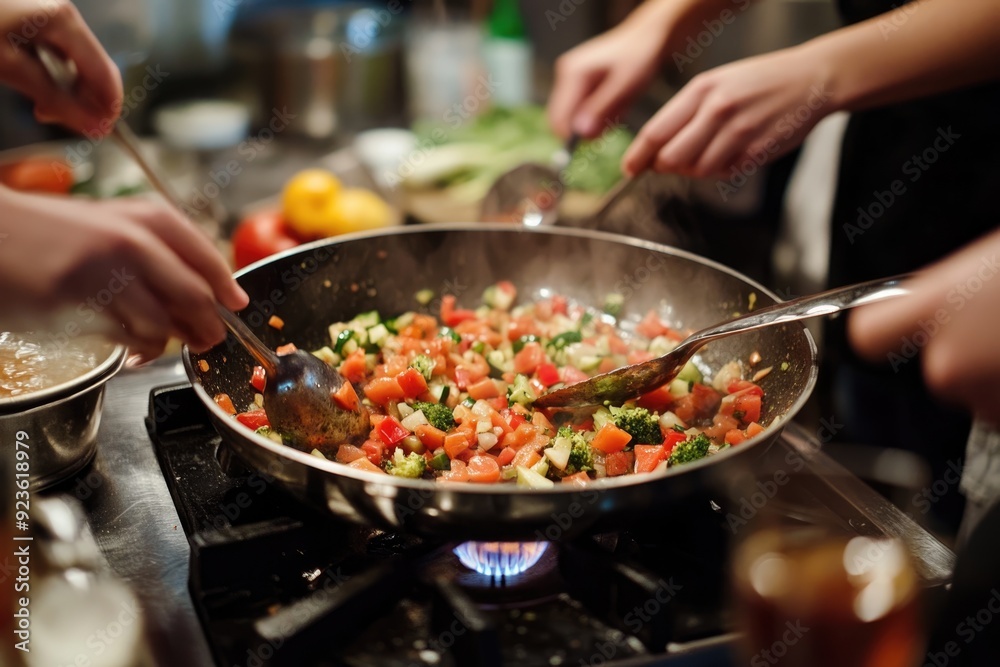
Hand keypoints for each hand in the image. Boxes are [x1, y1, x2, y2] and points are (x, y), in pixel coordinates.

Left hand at [0, 0, 121, 135]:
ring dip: (67, 91)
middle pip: (94, 67)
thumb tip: (93, 126)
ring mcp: (48, 14)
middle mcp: (62, 14)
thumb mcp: (7, 66)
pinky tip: (35, 87)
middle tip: (61, 124)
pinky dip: (51, 76)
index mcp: (62, 21)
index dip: (107, 108)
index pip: (104, 73)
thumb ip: (55, 98)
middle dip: (85, 101)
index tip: (98, 135)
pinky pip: (56, 53)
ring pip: (76, 63)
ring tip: (43, 109)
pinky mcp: (33, 18)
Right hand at [0, 188, 248, 359]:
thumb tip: (207, 290)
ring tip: (161, 343)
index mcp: (144, 217)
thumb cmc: (47, 234)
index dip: (226, 285)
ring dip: (170, 341)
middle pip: (195, 296)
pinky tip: (132, 348)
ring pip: (164, 323)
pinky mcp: (79, 304)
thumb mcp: (108, 225)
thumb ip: (155, 250)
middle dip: (209, 325)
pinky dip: (139, 350)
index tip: (237, 303)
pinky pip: (128, 338)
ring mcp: (106, 273)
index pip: (204, 254)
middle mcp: (131, 241)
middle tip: (210, 338)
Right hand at [548, 6, 671, 138]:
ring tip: (620, 106)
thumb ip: (601, 109)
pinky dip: (600, 115)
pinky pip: (584, 111)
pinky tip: (617, 103)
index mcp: (573, 74)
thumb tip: (580, 133)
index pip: (559, 117)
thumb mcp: (624, 86)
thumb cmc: (639, 59)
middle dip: (586, 129)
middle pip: (563, 119)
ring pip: (575, 118)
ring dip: (596, 121)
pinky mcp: (578, 85)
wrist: (647, 39)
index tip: (594, 144)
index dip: (571, 137)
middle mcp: (566, 75)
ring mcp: (570, 80)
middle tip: (614, 121)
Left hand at [622, 46, 834, 177]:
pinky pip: (726, 173)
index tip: (629, 169)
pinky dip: (722, 171)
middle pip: (671, 158)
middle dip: (666, 168)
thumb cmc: (758, 83)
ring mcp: (739, 132)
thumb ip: (685, 115)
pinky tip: (733, 152)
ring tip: (710, 152)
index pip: (656, 132)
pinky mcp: (757, 151)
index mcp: (701, 90)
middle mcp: (717, 110)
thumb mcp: (715, 85)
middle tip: (671, 164)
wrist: (810, 79)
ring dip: (696, 170)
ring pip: (698, 170)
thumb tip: (655, 150)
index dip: (638, 156)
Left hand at [849, 228, 999, 424]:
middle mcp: (948, 359)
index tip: (891, 323)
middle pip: (937, 368)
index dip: (881, 329)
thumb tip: (941, 301)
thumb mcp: (984, 267)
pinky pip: (999, 409)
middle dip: (966, 355)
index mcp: (938, 306)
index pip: (869, 333)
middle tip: (997, 327)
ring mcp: (981, 396)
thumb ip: (947, 293)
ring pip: (975, 392)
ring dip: (993, 375)